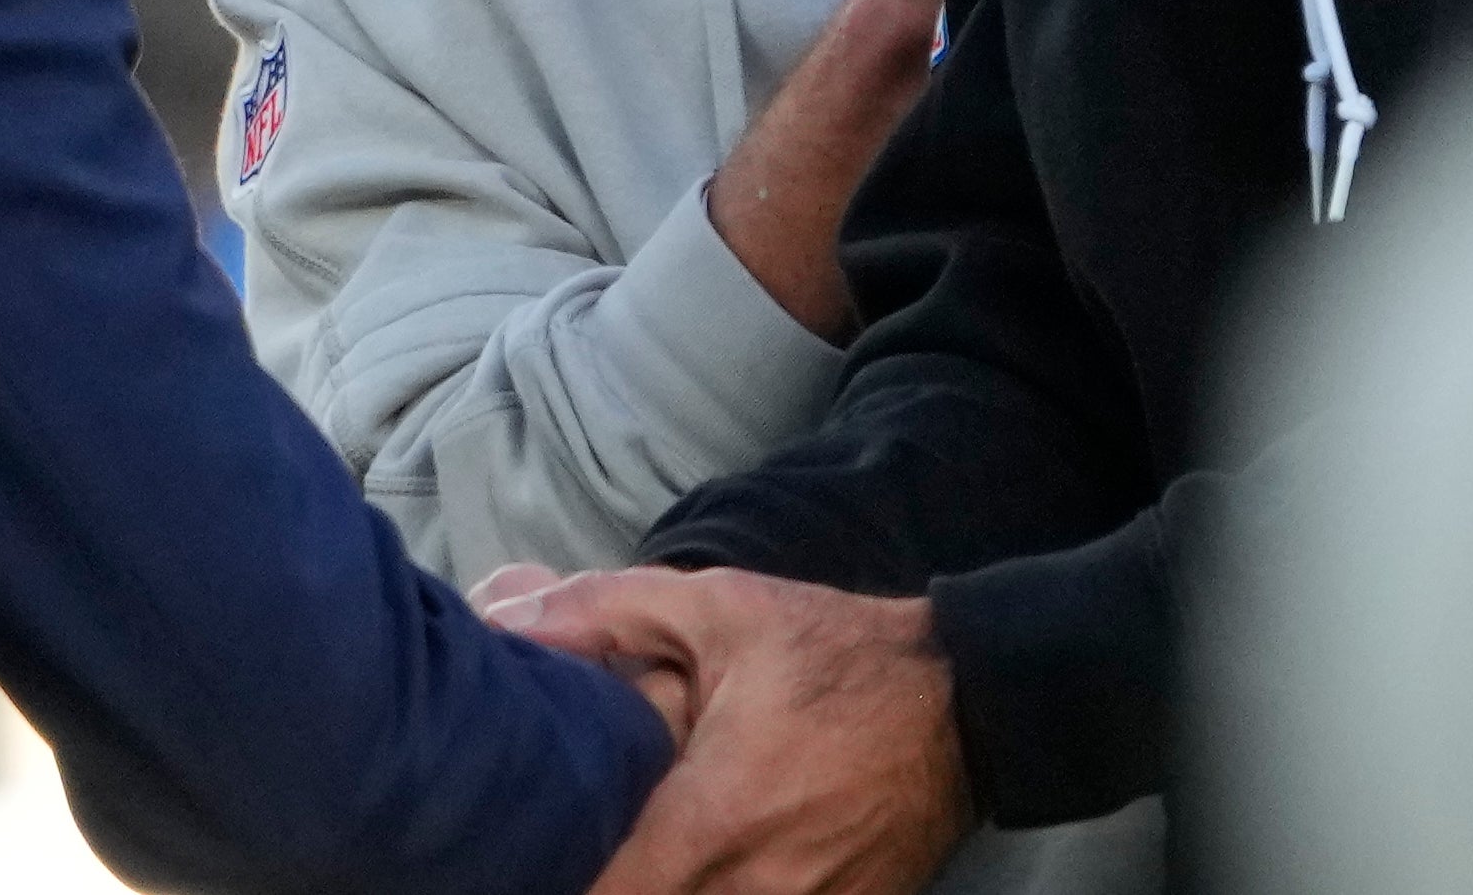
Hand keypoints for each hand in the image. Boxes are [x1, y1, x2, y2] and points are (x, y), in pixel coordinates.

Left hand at [482, 567, 969, 894]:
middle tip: (587, 847)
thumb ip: (605, 613)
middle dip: (613, 883)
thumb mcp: (719, 607)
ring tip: (646, 854)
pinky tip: (713, 866)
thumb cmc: (834, 653)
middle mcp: (754, 891)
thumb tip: (508, 625)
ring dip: (672, 892)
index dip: (557, 882)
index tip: (533, 857)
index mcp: (710, 824)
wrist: (965, 698)